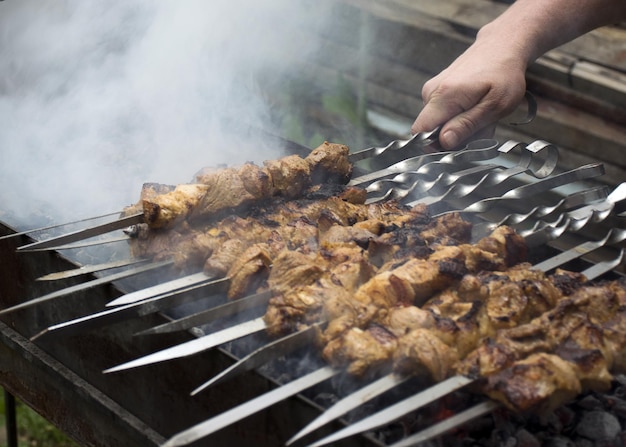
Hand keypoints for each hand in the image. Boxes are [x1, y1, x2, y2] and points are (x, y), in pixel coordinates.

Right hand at [411, 38, 526, 149]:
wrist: (501, 46)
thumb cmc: (503, 74)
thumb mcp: (495, 105)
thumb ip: (467, 125)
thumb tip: (444, 142)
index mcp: (444, 96)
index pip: (420, 131)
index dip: (434, 146)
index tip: (457, 145)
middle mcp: (431, 92)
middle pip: (431, 131)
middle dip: (455, 137)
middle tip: (481, 127)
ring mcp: (431, 90)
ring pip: (438, 124)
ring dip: (460, 127)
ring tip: (481, 114)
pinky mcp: (435, 91)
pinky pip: (441, 114)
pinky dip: (459, 117)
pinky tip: (474, 108)